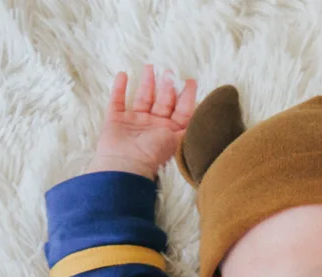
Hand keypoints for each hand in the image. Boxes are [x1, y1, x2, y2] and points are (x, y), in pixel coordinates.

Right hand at [86, 64, 197, 178]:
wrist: (126, 165)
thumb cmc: (153, 154)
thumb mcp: (178, 140)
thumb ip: (189, 128)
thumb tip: (206, 116)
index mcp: (170, 132)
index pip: (182, 111)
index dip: (187, 96)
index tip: (191, 80)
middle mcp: (154, 126)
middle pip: (163, 101)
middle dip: (167, 85)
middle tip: (169, 71)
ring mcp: (134, 123)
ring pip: (142, 98)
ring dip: (147, 82)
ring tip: (150, 67)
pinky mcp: (115, 121)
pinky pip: (117, 101)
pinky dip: (119, 88)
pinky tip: (123, 74)